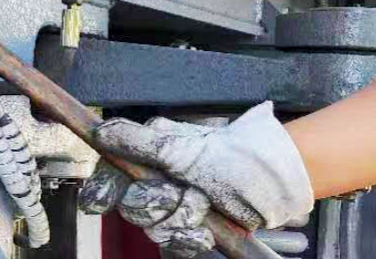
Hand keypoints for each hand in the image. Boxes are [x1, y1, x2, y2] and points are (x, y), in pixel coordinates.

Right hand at [80, 102, 313, 257]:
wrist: (276, 184)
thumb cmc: (237, 157)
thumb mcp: (186, 148)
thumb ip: (140, 142)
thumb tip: (102, 131)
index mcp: (152, 153)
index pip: (111, 173)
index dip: (101, 188)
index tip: (99, 201)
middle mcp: (159, 179)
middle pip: (130, 206)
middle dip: (154, 203)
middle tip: (177, 194)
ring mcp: (175, 206)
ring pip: (152, 228)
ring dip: (178, 220)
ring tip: (202, 206)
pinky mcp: (191, 229)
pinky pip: (174, 243)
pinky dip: (188, 238)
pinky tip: (203, 231)